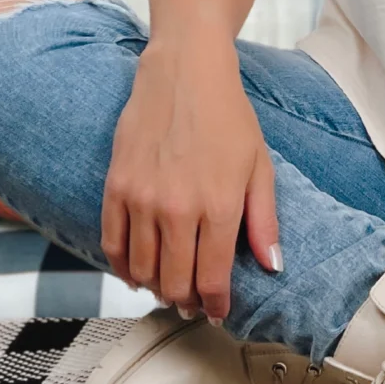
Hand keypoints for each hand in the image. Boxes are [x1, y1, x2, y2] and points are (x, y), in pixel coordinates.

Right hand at [100, 39, 280, 322]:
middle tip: (192, 304)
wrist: (185, 73)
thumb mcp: (260, 164)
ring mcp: (143, 199)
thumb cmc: (228, 116)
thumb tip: (272, 265)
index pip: (212, 277)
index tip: (217, 310)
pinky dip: (123, 267)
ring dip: (155, 287)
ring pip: (142, 270)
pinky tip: (136, 271)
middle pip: (174, 282)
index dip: (215, 303)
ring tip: (168, 288)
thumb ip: (264, 219)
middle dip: (185, 301)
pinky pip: (112, 245)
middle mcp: (179, 208)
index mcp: (220, 204)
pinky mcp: (116, 186)